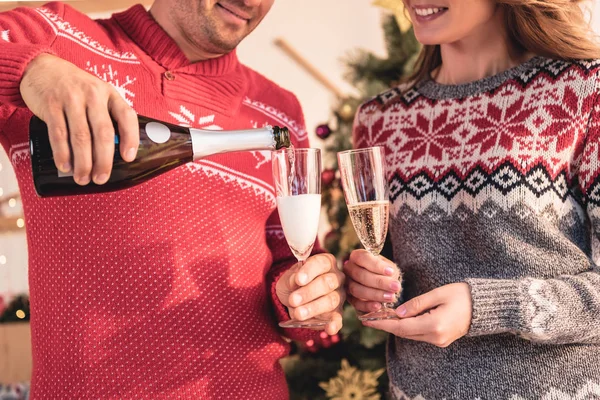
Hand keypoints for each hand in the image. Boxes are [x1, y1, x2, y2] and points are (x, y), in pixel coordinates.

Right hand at [20, 54, 138, 184]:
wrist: (41, 67)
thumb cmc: (74, 88)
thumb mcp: (97, 95)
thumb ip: (106, 117)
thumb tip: (114, 152)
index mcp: (109, 94)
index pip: (127, 116)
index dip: (130, 138)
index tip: (128, 158)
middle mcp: (92, 95)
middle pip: (103, 132)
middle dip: (103, 160)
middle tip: (101, 178)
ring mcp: (70, 99)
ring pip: (80, 137)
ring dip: (82, 162)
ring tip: (83, 178)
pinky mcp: (50, 105)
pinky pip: (58, 134)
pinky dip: (62, 153)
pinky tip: (65, 166)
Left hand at [276, 253, 344, 334]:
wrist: (292, 299)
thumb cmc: (293, 284)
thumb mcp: (287, 278)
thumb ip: (291, 278)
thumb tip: (296, 281)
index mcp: (326, 263)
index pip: (321, 263)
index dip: (310, 271)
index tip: (298, 280)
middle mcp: (336, 277)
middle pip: (328, 283)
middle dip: (309, 292)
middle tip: (293, 300)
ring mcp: (339, 296)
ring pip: (331, 300)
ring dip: (313, 308)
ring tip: (298, 313)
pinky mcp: (337, 313)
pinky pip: (338, 319)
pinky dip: (334, 325)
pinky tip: (328, 329)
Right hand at [344, 249, 401, 313]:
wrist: (382, 284)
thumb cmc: (384, 272)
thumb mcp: (389, 267)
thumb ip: (389, 270)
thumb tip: (390, 276)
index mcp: (357, 256)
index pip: (362, 258)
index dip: (376, 265)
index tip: (391, 272)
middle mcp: (348, 269)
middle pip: (359, 275)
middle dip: (379, 282)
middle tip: (395, 287)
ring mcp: (346, 284)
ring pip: (356, 289)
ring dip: (375, 294)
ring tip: (391, 297)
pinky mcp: (349, 298)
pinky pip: (355, 303)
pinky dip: (367, 306)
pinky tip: (378, 306)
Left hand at [362, 283, 472, 347]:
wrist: (485, 306)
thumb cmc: (462, 295)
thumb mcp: (437, 294)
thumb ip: (416, 304)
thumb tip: (397, 313)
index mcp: (434, 326)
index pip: (401, 326)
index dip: (383, 323)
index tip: (367, 320)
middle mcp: (435, 337)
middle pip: (404, 333)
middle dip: (386, 325)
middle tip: (369, 316)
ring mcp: (439, 341)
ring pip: (410, 335)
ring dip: (395, 326)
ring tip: (379, 316)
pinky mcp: (441, 340)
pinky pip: (418, 335)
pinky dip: (406, 327)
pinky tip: (397, 319)